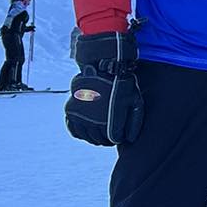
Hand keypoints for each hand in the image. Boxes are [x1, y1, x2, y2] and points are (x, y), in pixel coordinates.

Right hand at [65, 31, 142, 145]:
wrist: (103, 67)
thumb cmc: (123, 84)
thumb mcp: (135, 101)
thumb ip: (134, 122)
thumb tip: (129, 140)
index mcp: (109, 121)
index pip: (112, 140)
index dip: (116, 139)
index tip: (118, 136)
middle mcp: (93, 122)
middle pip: (99, 140)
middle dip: (105, 139)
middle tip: (109, 135)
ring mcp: (80, 116)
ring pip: (86, 136)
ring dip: (93, 137)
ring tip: (99, 132)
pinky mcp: (71, 111)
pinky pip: (73, 130)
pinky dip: (80, 133)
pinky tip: (87, 129)